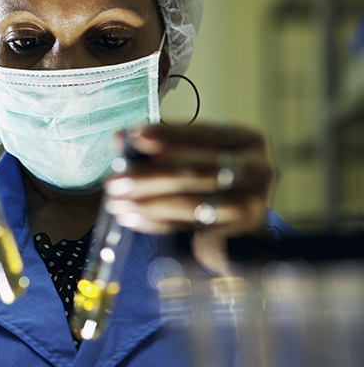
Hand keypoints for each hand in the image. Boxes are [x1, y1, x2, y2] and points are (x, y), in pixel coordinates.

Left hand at [104, 123, 271, 274]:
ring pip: (192, 200)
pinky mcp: (241, 232)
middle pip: (195, 169)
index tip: (134, 136)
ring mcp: (254, 200)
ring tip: (117, 203)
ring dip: (148, 202)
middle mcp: (256, 166)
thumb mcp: (185, 162)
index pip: (202, 133)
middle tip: (113, 181)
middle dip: (148, 175)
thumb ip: (156, 150)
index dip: (167, 135)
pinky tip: (135, 219)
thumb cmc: (206, 190)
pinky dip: (159, 221)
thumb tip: (120, 138)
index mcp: (244, 140)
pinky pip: (193, 224)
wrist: (234, 236)